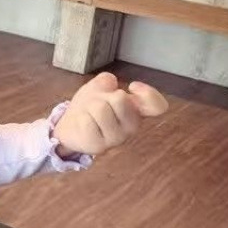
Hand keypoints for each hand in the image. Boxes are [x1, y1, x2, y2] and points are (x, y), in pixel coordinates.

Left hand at [53, 72, 167, 157]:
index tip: (132, 86)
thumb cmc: (89, 107)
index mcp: (136, 111)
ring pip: (101, 108)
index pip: (157, 105)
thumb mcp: (99, 88)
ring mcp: (116, 139)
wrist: (69, 125)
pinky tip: (82, 124)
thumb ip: (107, 81)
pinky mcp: (99, 146)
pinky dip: (80, 117)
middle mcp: (131, 127)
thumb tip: (111, 82)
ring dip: (89, 107)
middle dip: (103, 96)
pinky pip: (87, 120)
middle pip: (120, 99)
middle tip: (97, 105)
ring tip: (89, 115)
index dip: (148, 92)